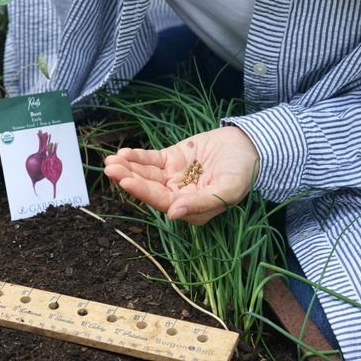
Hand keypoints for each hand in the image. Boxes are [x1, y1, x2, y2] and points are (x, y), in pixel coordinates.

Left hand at [104, 126, 258, 224]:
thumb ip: (202, 203)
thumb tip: (174, 214)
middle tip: (111, 170)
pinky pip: (151, 159)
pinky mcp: (171, 159)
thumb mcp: (228, 189)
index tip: (127, 182)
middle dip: (130, 179)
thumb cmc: (243, 172)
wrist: (249, 146)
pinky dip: (137, 157)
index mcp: (191, 209)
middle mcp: (178, 195)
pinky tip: (124, 153)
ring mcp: (173, 177)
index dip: (144, 192)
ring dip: (128, 168)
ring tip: (110, 162)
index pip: (163, 202)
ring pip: (146, 174)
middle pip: (149, 188)